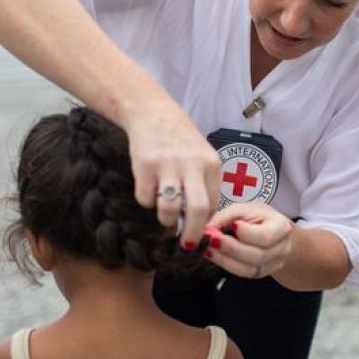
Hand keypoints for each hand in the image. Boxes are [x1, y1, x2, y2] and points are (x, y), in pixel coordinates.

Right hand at [124, 99, 220, 247]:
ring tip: (164, 214)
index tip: (197, 234)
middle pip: (198, 211)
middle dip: (191, 234)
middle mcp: (193, 164)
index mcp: (212, 164)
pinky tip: (149, 188)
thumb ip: (205, 186)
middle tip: (185, 245)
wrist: (152, 113)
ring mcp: (168, 165)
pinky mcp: (145, 165)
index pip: (214, 205)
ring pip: (169, 209)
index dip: (205, 225)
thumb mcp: (202, 158)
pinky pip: (145, 199)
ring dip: (165, 220)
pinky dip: (146, 201)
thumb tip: (204, 222)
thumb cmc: (180, 142)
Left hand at [202, 203, 292, 279]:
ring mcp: (273, 264)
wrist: (270, 232)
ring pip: (249, 269)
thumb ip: (226, 217)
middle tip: (211, 240)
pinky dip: (226, 265)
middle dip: (230, 248)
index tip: (228, 225)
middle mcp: (282, 249)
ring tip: (208, 249)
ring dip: (225, 259)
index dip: (245, 232)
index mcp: (281, 227)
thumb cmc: (256, 217)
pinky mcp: (261, 274)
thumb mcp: (244, 209)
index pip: (265, 236)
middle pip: (257, 255)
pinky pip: (243, 274)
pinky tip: (214, 256)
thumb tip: (207, 229)